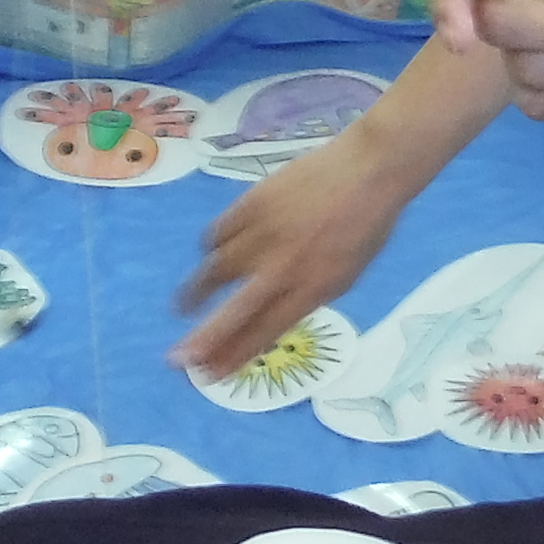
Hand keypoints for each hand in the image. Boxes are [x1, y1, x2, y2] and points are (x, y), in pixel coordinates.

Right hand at [173, 129, 418, 377]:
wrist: (366, 170)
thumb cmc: (364, 228)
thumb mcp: (344, 274)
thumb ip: (305, 297)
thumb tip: (269, 319)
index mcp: (314, 288)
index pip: (265, 332)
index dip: (234, 356)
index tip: (208, 374)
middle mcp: (284, 266)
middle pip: (235, 312)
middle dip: (203, 339)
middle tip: (177, 359)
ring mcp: (264, 233)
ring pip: (216, 270)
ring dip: (197, 292)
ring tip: (184, 305)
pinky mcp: (251, 203)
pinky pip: (218, 232)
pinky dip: (213, 247)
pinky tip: (214, 252)